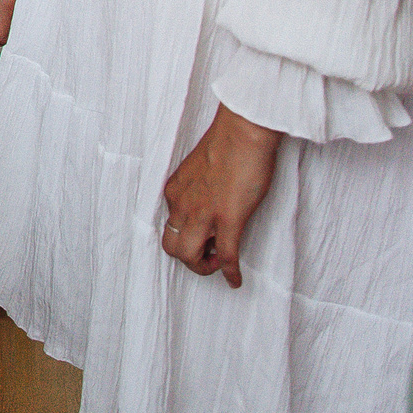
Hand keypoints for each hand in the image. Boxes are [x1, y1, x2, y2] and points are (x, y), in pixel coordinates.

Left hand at [160, 104, 278, 286]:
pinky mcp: (228, 220)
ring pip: (189, 255)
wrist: (242, 132)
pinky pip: (226, 257)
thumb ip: (199, 187)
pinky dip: (229, 273)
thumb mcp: (200, 168)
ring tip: (218, 265)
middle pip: (171, 246)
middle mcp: (182, 204)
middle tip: (209, 255)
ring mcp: (203, 214)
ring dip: (204, 267)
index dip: (185, 236)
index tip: (202, 238)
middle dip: (188, 257)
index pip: (169, 224)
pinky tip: (235, 280)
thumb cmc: (228, 142)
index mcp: (174, 190)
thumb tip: (210, 203)